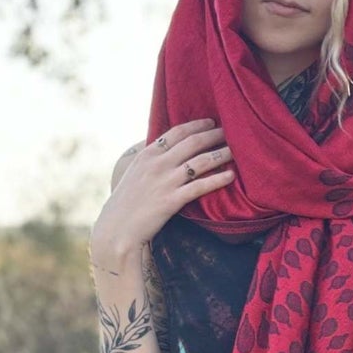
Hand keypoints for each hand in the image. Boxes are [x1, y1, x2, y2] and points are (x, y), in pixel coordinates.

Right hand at [92, 119, 233, 256]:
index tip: (211, 122)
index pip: (176, 132)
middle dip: (214, 135)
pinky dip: (218, 179)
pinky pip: (200, 186)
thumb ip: (150, 161)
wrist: (117, 229)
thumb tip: (164, 152)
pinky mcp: (172, 201)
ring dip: (221, 154)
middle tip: (231, 132)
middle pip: (192, 142)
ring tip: (236, 151)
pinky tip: (230, 176)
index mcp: (147, 155)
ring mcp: (166, 182)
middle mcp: (157, 164)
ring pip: (200, 161)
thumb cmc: (125, 204)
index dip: (196, 125)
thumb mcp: (133, 174)